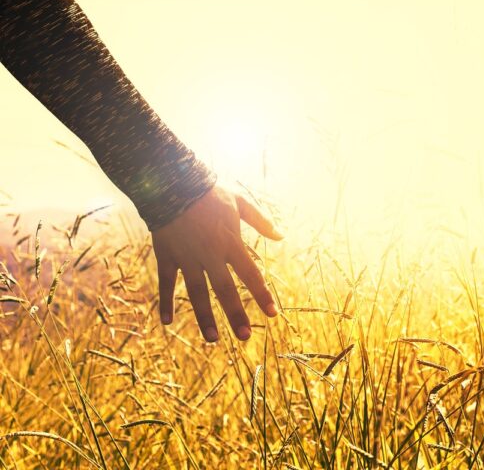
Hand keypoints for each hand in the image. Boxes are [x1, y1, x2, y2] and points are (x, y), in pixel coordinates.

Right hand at [151, 185, 282, 341]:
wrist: (172, 181)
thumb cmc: (209, 191)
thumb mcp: (240, 201)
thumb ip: (261, 220)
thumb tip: (281, 236)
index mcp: (230, 242)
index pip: (251, 274)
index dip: (262, 295)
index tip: (273, 314)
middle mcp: (210, 254)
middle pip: (225, 289)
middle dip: (236, 314)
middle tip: (245, 337)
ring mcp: (187, 257)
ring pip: (197, 292)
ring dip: (205, 317)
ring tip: (213, 339)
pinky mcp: (167, 255)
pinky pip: (167, 282)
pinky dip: (165, 301)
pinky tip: (166, 321)